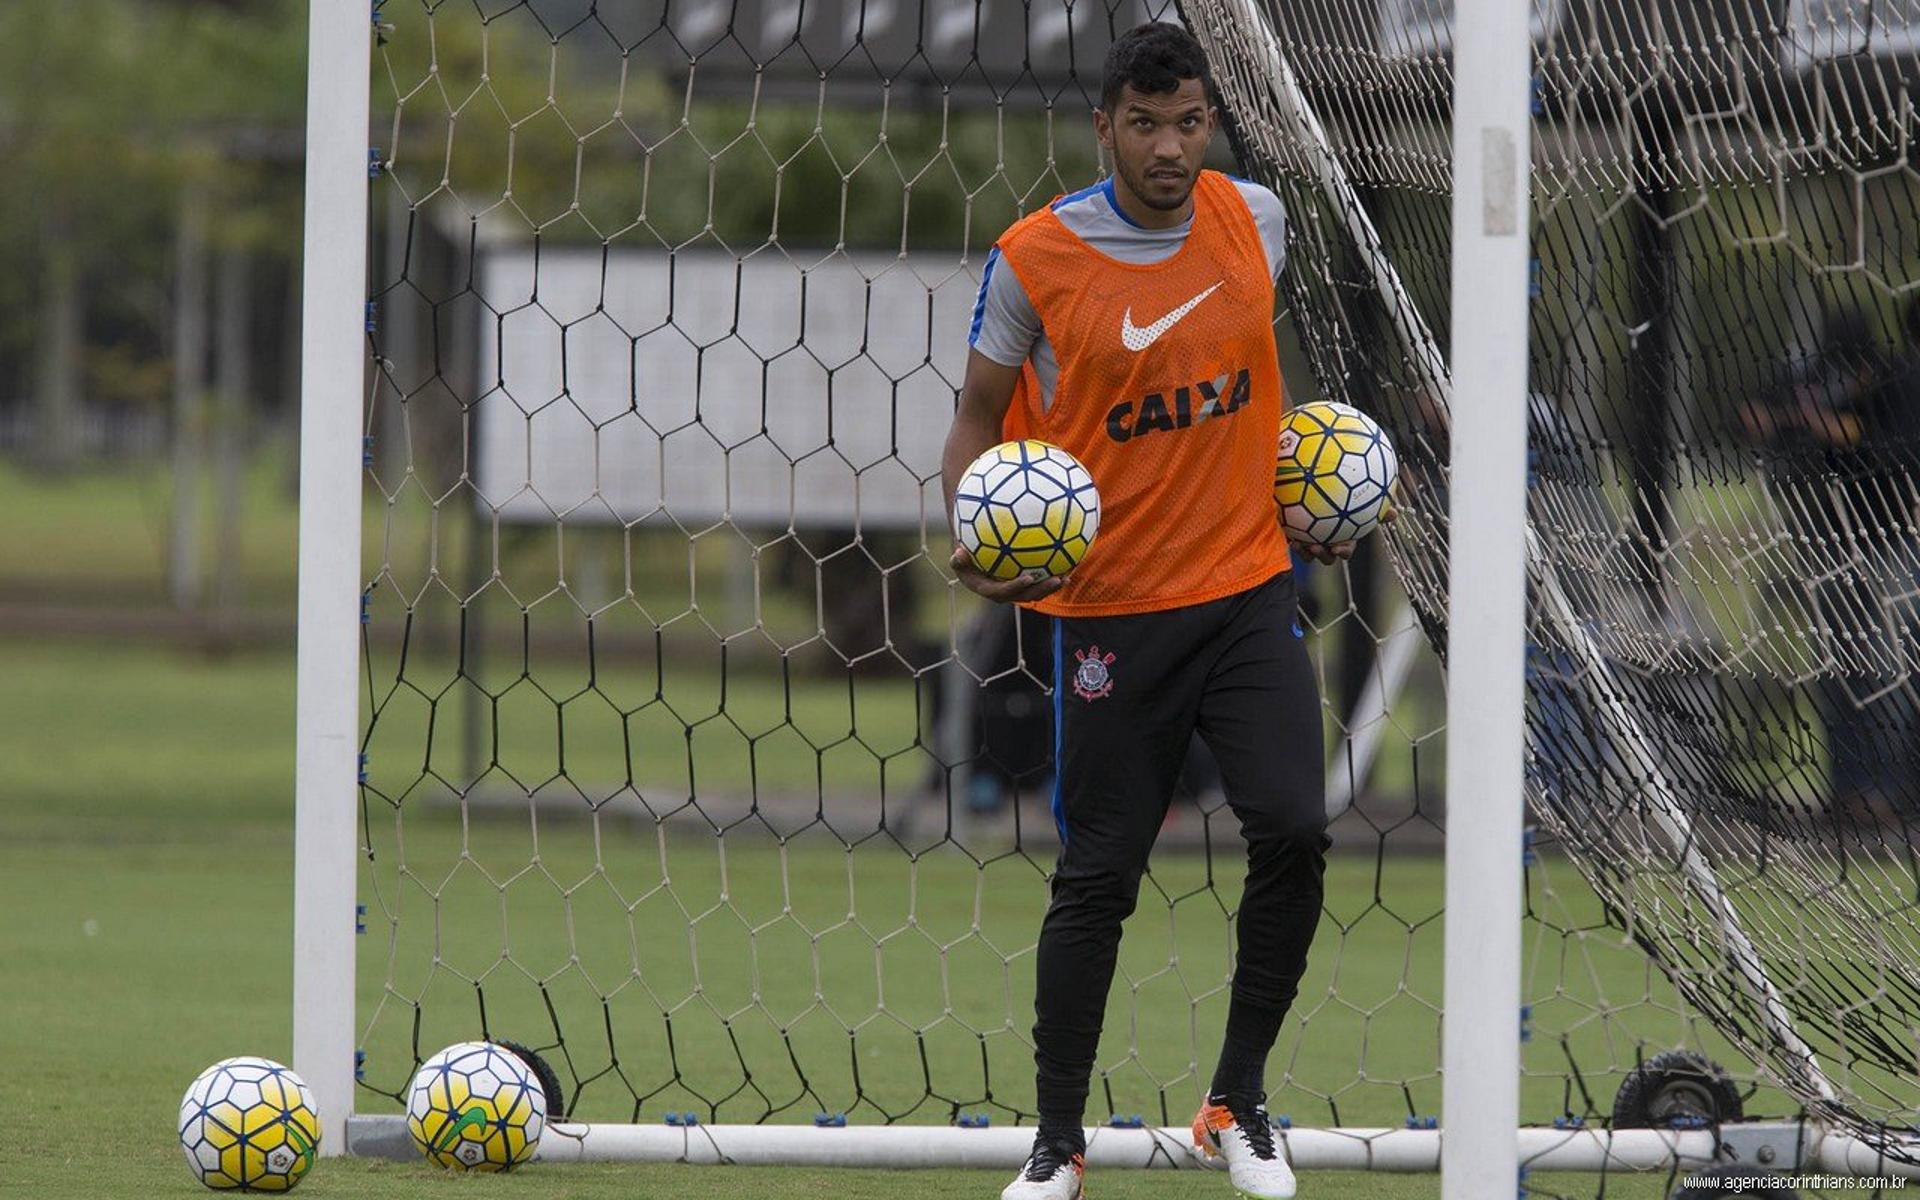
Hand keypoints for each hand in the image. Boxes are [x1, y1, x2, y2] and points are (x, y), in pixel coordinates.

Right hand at [950, 545, 1066, 603]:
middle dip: (1042, 590)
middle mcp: (1004, 593)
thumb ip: (957, 558)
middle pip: (1025, 595)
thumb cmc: (965, 552)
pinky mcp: (1024, 583)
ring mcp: (1016, 589)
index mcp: (988, 589)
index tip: (1028, 578)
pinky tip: (1068, 562)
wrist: (972, 556)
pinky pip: (1039, 579)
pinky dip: (1052, 572)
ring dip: (1052, 586)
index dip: (1015, 587)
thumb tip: (958, 553)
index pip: (1002, 592)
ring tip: (1067, 576)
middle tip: (1056, 579)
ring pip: (1036, 590)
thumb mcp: (957, 556)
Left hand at [1285, 502, 1395, 566]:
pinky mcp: (1294, 536)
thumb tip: (1396, 514)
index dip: (1343, 551)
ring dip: (1305, 552)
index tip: (1338, 547)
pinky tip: (1289, 532)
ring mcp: (1309, 540)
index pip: (1345, 550)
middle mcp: (1326, 541)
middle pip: (1326, 557)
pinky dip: (1292, 540)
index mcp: (1342, 536)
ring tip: (1301, 542)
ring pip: (1308, 554)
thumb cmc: (1338, 495)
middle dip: (1323, 555)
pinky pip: (1294, 543)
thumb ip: (1373, 506)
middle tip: (1317, 546)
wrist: (1311, 489)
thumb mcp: (1357, 499)